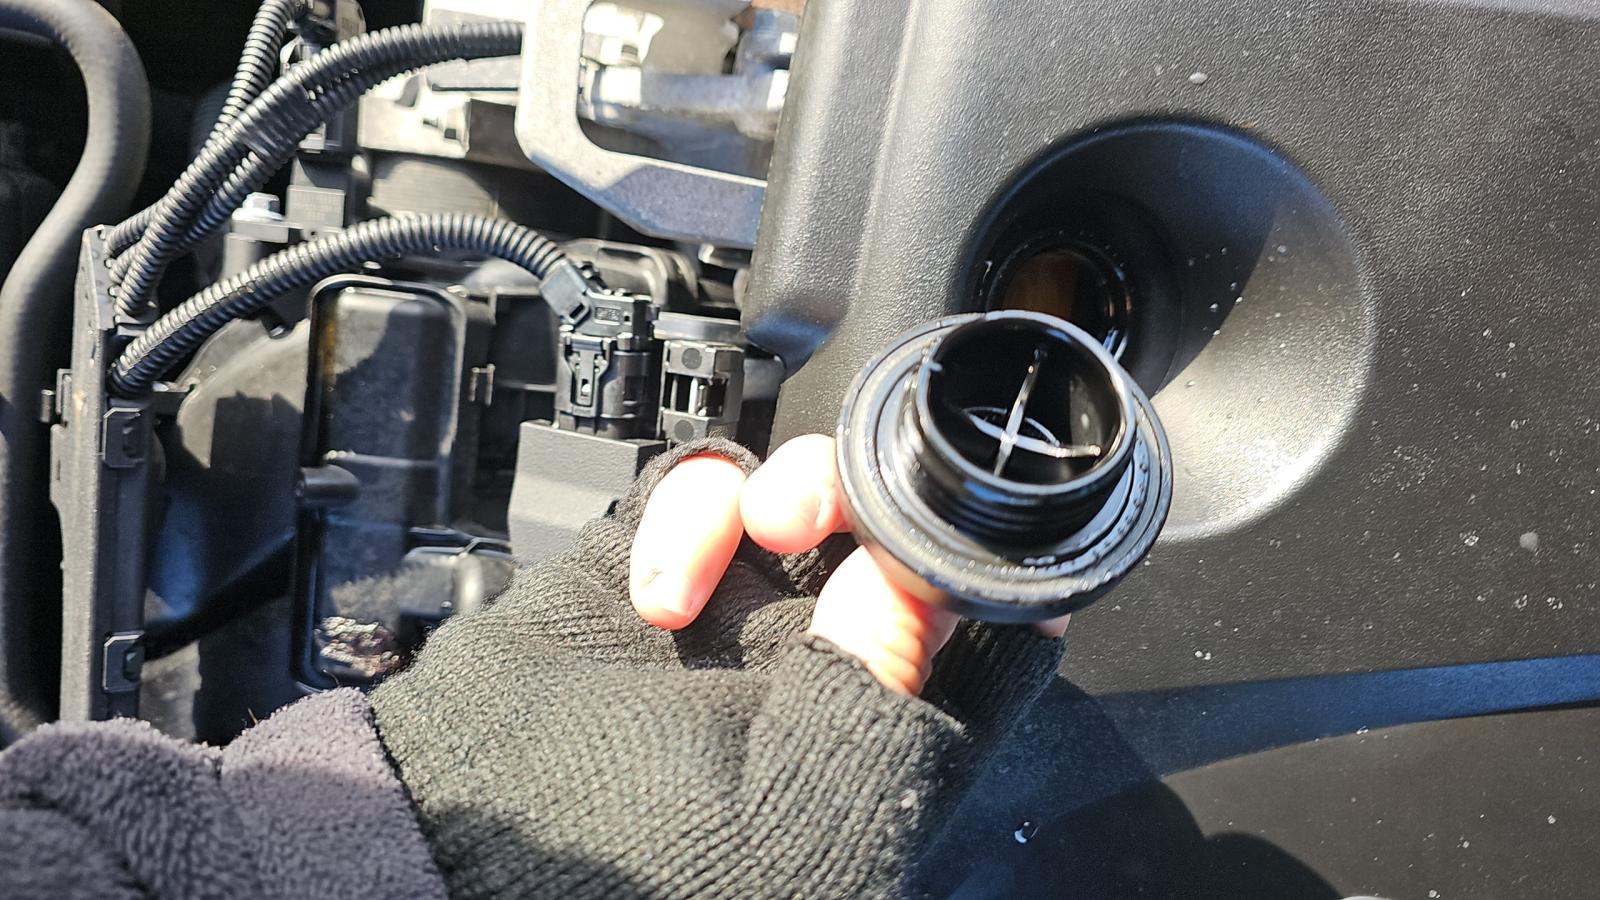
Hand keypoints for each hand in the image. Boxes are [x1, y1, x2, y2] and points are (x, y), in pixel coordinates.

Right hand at [372, 436, 1064, 895]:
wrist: (453, 826)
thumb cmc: (621, 860)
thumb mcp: (787, 820)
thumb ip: (876, 706)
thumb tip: (929, 581)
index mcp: (884, 740)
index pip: (987, 639)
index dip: (982, 574)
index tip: (948, 541)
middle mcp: (831, 666)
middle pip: (905, 537)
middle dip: (881, 501)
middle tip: (831, 520)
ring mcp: (751, 606)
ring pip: (818, 491)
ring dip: (798, 487)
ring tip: (755, 530)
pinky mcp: (672, 555)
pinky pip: (714, 483)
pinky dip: (696, 507)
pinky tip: (663, 582)